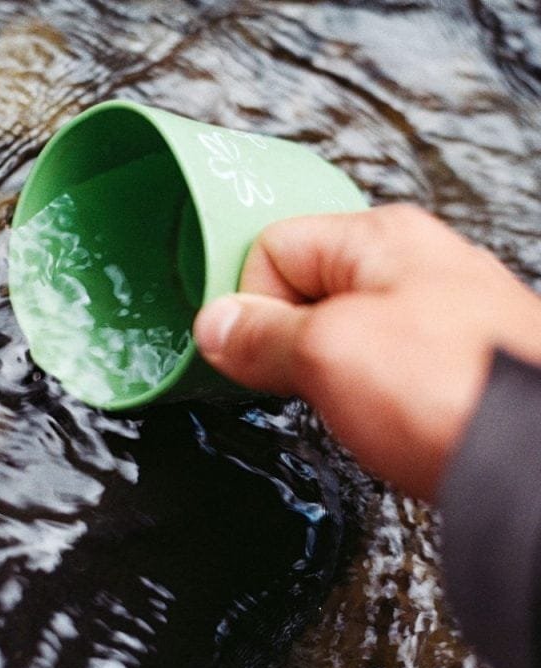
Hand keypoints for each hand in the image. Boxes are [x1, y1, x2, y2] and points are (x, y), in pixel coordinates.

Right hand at [194, 204, 540, 500]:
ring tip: (351, 405)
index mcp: (380, 238)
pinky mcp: (452, 369)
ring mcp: (438, 318)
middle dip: (286, 340)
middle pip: (305, 291)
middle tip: (301, 379)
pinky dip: (365, 397)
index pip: (272, 246)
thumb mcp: (329, 352)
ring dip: (325, 374)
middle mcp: (413, 267)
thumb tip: (215, 325)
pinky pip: (378, 369)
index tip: (247, 349)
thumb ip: (259, 335)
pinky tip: (382, 422)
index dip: (250, 301)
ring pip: (340, 336)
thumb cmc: (459, 391)